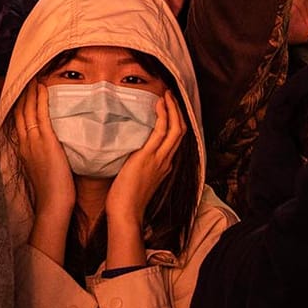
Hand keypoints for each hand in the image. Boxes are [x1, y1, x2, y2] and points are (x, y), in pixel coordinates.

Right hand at [12, 83, 75, 259]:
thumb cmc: (52, 191)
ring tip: (34, 77)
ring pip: (28, 110)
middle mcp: (25, 143)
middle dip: (22, 94)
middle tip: (27, 78)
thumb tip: (51, 148)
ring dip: (30, 92)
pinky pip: (41, 114)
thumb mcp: (43, 169)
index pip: (18, 122)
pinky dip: (40, 99)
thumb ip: (43, 156)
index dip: (19, 105)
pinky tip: (43, 88)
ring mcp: (34, 141)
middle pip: (19, 112)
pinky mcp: (46, 141)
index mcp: (24, 150)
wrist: (52, 204)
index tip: (23, 92)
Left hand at [104, 92, 185, 240]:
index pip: (175, 139)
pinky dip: (163, 115)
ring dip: (172, 109)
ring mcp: (159, 159)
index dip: (175, 121)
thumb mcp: (137, 178)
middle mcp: (166, 161)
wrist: (126, 212)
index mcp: (164, 166)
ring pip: (176, 128)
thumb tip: (130, 150)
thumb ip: (139, 164)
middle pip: (181, 131)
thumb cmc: (126, 199)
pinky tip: (158, 104)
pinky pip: (161, 131)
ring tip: (167, 94)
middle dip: (178, 111)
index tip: (170, 107)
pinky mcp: (148, 157)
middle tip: (171, 95)